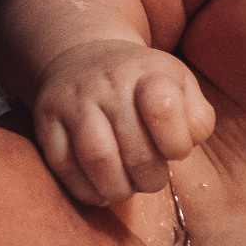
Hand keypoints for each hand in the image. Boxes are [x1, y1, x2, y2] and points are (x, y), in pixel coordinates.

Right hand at [31, 39, 215, 205]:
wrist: (82, 56)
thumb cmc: (142, 84)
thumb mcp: (179, 85)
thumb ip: (197, 117)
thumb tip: (190, 142)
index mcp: (148, 72)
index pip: (163, 108)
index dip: (176, 144)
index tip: (175, 151)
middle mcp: (108, 84)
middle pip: (134, 148)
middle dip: (149, 178)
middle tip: (152, 179)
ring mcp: (74, 102)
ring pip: (97, 158)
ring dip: (118, 188)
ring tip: (127, 188)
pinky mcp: (47, 122)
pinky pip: (63, 166)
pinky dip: (85, 189)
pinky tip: (100, 189)